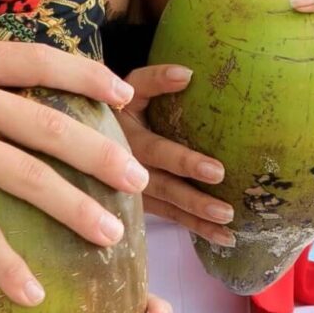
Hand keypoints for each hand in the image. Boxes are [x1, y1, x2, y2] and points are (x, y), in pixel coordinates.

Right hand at [0, 40, 150, 306]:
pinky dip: (9, 266)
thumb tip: (7, 101)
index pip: (36, 59)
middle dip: (102, 154)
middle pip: (48, 122)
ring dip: (76, 210)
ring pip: (28, 177)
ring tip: (110, 237)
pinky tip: (32, 293)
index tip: (125, 97)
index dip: (86, 77)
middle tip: (139, 181)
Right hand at [117, 64, 236, 246]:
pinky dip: (199, 228)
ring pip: (167, 199)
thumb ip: (154, 82)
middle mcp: (124, 161)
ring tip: (227, 216)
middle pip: (154, 164)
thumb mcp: (128, 93)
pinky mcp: (144, 207)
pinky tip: (226, 238)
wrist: (86, 145)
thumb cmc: (119, 112)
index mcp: (121, 129)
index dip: (158, 104)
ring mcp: (133, 189)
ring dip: (196, 209)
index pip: (135, 109)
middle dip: (185, 168)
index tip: (189, 85)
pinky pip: (173, 217)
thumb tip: (188, 74)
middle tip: (218, 172)